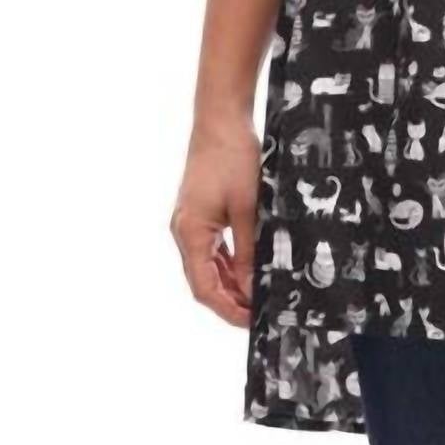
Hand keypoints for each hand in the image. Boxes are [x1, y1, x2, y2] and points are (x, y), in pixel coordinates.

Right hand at [170, 121, 260, 326]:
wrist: (220, 121)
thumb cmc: (233, 158)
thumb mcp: (249, 210)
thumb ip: (250, 252)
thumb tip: (254, 289)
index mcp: (190, 233)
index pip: (204, 288)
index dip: (227, 310)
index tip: (252, 322)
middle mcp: (184, 232)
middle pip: (204, 282)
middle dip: (231, 302)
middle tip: (261, 315)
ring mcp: (190, 224)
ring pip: (208, 268)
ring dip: (231, 286)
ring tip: (259, 299)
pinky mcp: (200, 216)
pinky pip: (213, 252)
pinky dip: (230, 266)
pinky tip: (250, 273)